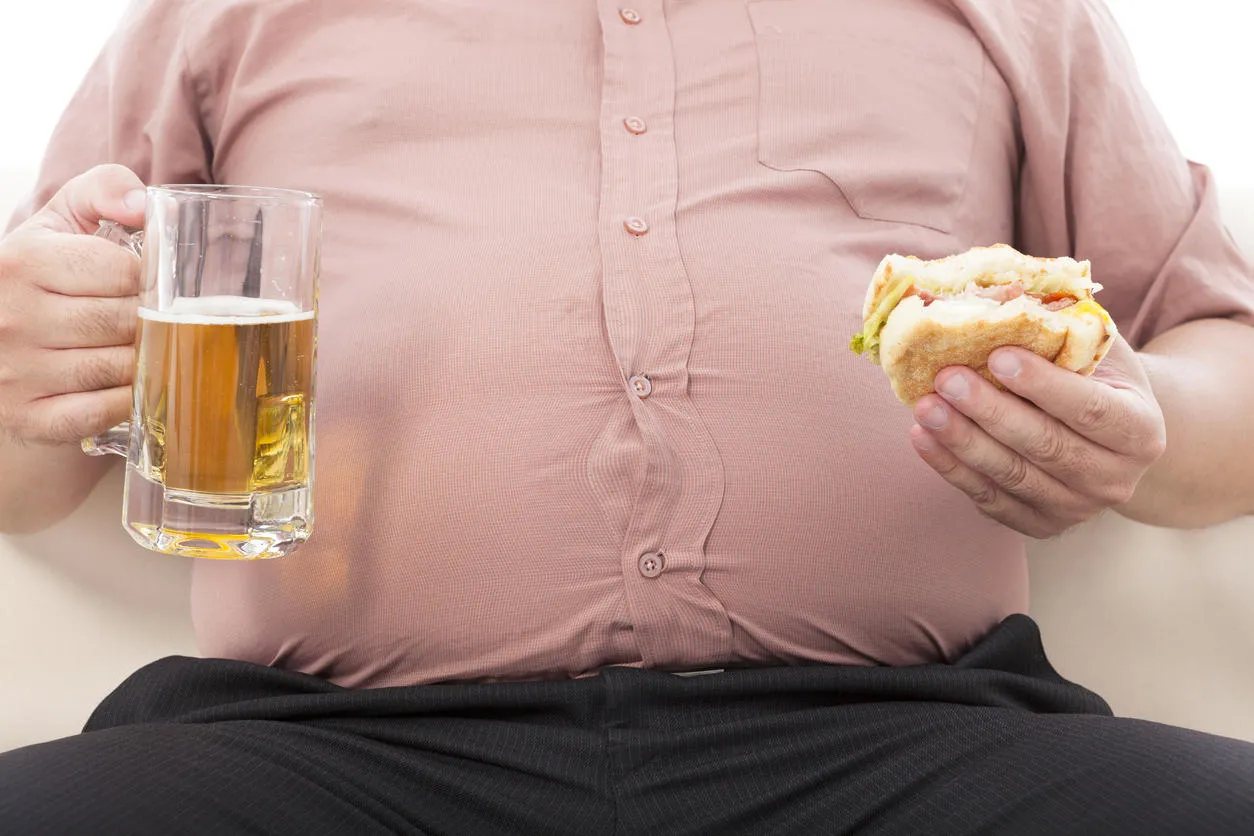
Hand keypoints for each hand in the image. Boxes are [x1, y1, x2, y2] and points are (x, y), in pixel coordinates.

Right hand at [0, 164, 146, 444]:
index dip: (146, 280)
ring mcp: (17, 371)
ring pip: (120, 367)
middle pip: (124, 321)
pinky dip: (125, 400)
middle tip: (145, 320)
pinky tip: (123, 385)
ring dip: (142, 360)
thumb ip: (104, 189)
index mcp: (23, 262)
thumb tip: (143, 203)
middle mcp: (13, 317)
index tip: (142, 285)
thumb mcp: (60, 221)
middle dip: (146, 321)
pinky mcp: (29, 416)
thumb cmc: (39, 275)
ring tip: (136, 348)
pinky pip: (103, 411)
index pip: (123, 272)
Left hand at [908, 337, 1166, 537]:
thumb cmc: (1095, 380)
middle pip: (1046, 445)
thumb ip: (1065, 329)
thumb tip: (1003, 290)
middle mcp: (1114, 479)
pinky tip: (921, 438)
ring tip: (924, 407)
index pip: (1092, 410)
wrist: (1108, 438)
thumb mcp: (1097, 350)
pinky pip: (989, 499)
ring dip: (962, 441)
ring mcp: (1075, 509)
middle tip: (946, 379)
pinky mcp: (1037, 525)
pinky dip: (951, 469)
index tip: (998, 355)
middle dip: (990, 411)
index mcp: (1141, 431)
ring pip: (1012, 476)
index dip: (1044, 385)